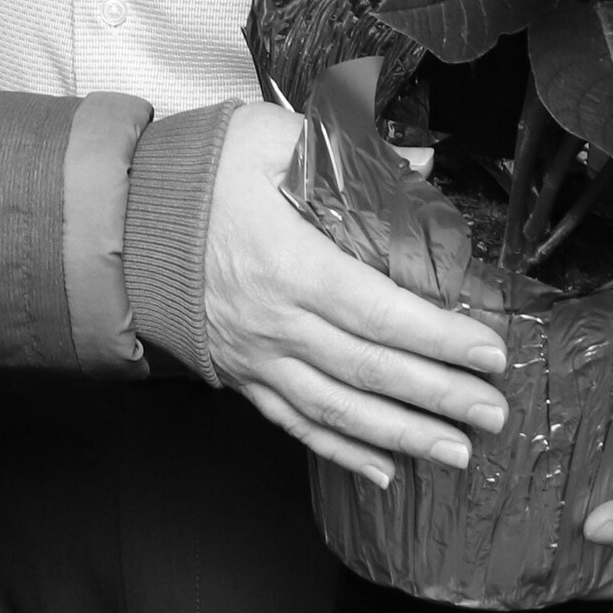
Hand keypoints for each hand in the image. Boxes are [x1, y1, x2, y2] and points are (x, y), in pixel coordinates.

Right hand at [203, 103, 512, 487]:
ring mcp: (257, 356)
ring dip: (401, 435)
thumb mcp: (268, 139)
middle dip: (438, 395)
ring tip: (458, 452)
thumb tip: (423, 162)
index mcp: (288, 262)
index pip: (378, 310)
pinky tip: (384, 472)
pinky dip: (341, 452)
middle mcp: (276, 321)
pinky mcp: (242, 374)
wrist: (119, 219)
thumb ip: (348, 150)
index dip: (437, 337)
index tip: (489, 351)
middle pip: (368, 369)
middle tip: (494, 412)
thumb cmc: (195, 175)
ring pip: (338, 408)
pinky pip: (296, 423)